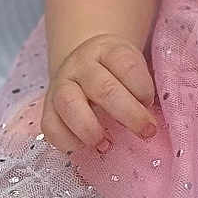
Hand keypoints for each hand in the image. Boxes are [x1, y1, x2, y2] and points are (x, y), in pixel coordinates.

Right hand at [42, 33, 159, 154]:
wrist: (84, 62)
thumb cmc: (116, 70)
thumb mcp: (132, 66)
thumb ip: (140, 87)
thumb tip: (149, 121)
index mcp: (108, 50)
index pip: (126, 64)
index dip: (142, 87)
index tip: (150, 103)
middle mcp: (81, 65)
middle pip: (103, 88)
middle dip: (128, 114)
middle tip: (146, 131)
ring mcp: (61, 85)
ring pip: (69, 104)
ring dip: (90, 129)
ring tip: (107, 145)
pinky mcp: (46, 107)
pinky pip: (50, 125)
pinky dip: (66, 140)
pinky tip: (83, 147)